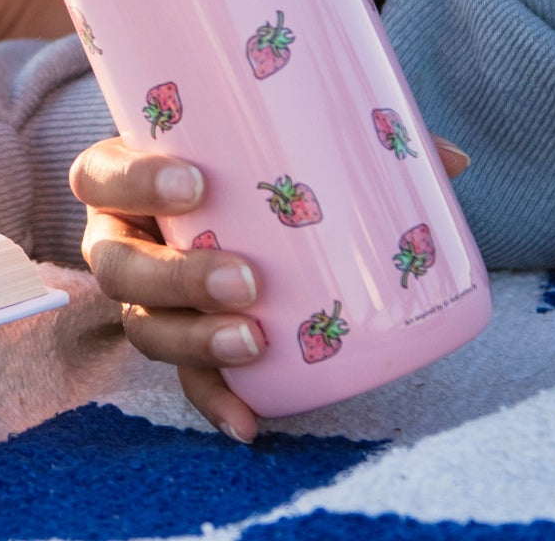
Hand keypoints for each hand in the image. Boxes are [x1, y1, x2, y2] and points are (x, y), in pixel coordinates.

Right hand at [71, 131, 472, 439]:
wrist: (210, 187)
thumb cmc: (235, 151)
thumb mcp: (269, 132)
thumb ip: (347, 134)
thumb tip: (452, 160)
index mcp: (126, 172)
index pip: (102, 174)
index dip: (138, 179)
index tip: (198, 180)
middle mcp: (122, 236)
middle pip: (119, 266)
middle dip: (177, 278)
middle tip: (247, 280)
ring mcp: (143, 296)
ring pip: (142, 327)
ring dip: (195, 340)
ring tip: (254, 343)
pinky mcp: (175, 339)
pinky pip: (182, 380)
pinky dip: (213, 400)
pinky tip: (249, 422)